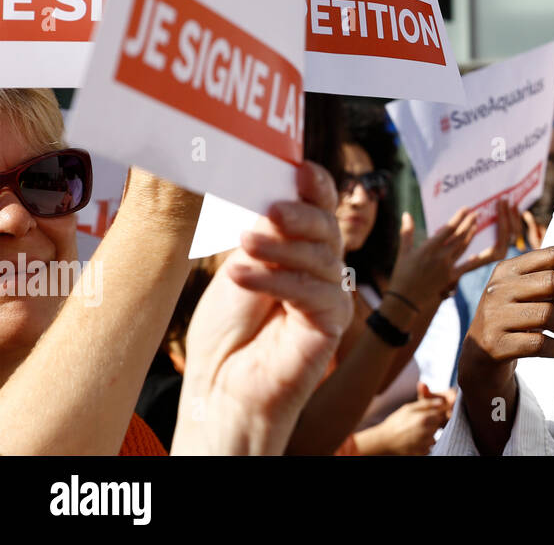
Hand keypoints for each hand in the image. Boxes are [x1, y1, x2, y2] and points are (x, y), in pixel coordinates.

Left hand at [172, 162, 353, 454]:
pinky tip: (241, 275)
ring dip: (281, 247)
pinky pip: (314, 292)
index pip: (318, 209)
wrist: (221, 387)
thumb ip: (261, 237)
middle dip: (301, 212)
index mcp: (300, 247)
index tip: (300, 168)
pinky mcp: (331, 322)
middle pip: (327, 227)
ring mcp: (330, 294)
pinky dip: (277, 280)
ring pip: (322, 256)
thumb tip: (274, 201)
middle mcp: (321, 267)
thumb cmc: (227, 330)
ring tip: (245, 244)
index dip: (316, 186)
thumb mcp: (239, 268)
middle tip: (271, 209)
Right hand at [364, 386, 456, 455]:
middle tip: (417, 425)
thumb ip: (426, 403)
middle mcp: (426, 432)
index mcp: (424, 418)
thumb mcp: (409, 408)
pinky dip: (423, 445)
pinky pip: (428, 448)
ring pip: (434, 438)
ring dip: (428, 436)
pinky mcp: (421, 453)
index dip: (433, 414)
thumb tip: (441, 402)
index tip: (424, 416)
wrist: (384, 440)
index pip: (440, 415)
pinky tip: (413, 441)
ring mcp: (424, 444)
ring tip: (414, 434)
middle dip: (431, 425)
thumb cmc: (396, 422)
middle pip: (437, 426)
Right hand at [387, 208, 478, 313]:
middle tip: (476, 213)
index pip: (448, 228)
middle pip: (459, 236)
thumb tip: (406, 214)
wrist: (405, 299)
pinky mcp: (450, 278)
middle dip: (469, 223)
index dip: (459, 217)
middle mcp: (440, 256)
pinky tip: (477, 255)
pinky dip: (471, 260)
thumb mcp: (403, 252)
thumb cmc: (402, 274)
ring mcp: (447, 267)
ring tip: (475, 226)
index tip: (466, 208)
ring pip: (463, 248)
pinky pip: (464, 267)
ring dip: (470, 236)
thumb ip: (407, 232)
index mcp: (429, 248)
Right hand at [457, 246, 553, 454]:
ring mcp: (494, 316)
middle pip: (553, 282)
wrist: (478, 356)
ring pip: (549, 315)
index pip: (553, 254)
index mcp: (508, 268)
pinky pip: (539, 344)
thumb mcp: (530, 296)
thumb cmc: (513, 319)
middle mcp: (498, 288)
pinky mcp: (495, 344)